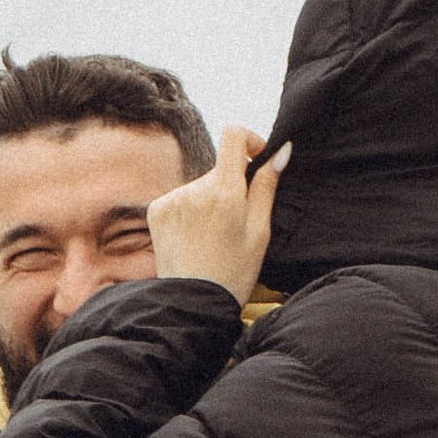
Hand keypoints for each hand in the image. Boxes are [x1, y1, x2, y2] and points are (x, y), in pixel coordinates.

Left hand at [147, 124, 287, 304]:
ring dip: (211, 201)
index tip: (257, 159)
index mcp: (225, 191)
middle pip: (220, 168)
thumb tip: (280, 151)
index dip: (250, 140)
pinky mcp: (157, 209)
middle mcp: (195, 189)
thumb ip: (266, 186)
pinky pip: (182, 197)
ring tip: (214, 236)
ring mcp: (172, 198)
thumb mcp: (260, 230)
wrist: (193, 302)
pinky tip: (195, 238)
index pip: (233, 135)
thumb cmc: (234, 271)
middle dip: (233, 185)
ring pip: (201, 185)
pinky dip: (191, 211)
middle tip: (237, 222)